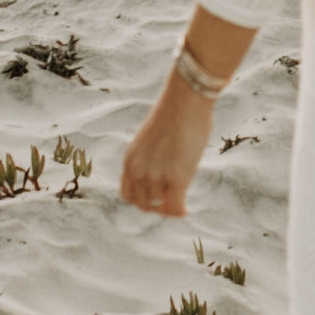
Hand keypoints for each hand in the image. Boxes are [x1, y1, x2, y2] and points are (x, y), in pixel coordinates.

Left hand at [121, 82, 207, 217]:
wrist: (184, 102)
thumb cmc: (175, 112)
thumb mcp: (153, 138)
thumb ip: (154, 156)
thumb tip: (166, 164)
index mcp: (130, 160)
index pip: (128, 194)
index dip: (141, 199)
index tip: (155, 197)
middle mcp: (138, 171)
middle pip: (142, 204)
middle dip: (156, 207)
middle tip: (171, 203)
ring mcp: (156, 176)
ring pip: (159, 207)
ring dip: (169, 209)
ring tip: (180, 206)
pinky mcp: (176, 178)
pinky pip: (175, 207)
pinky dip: (180, 212)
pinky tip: (186, 211)